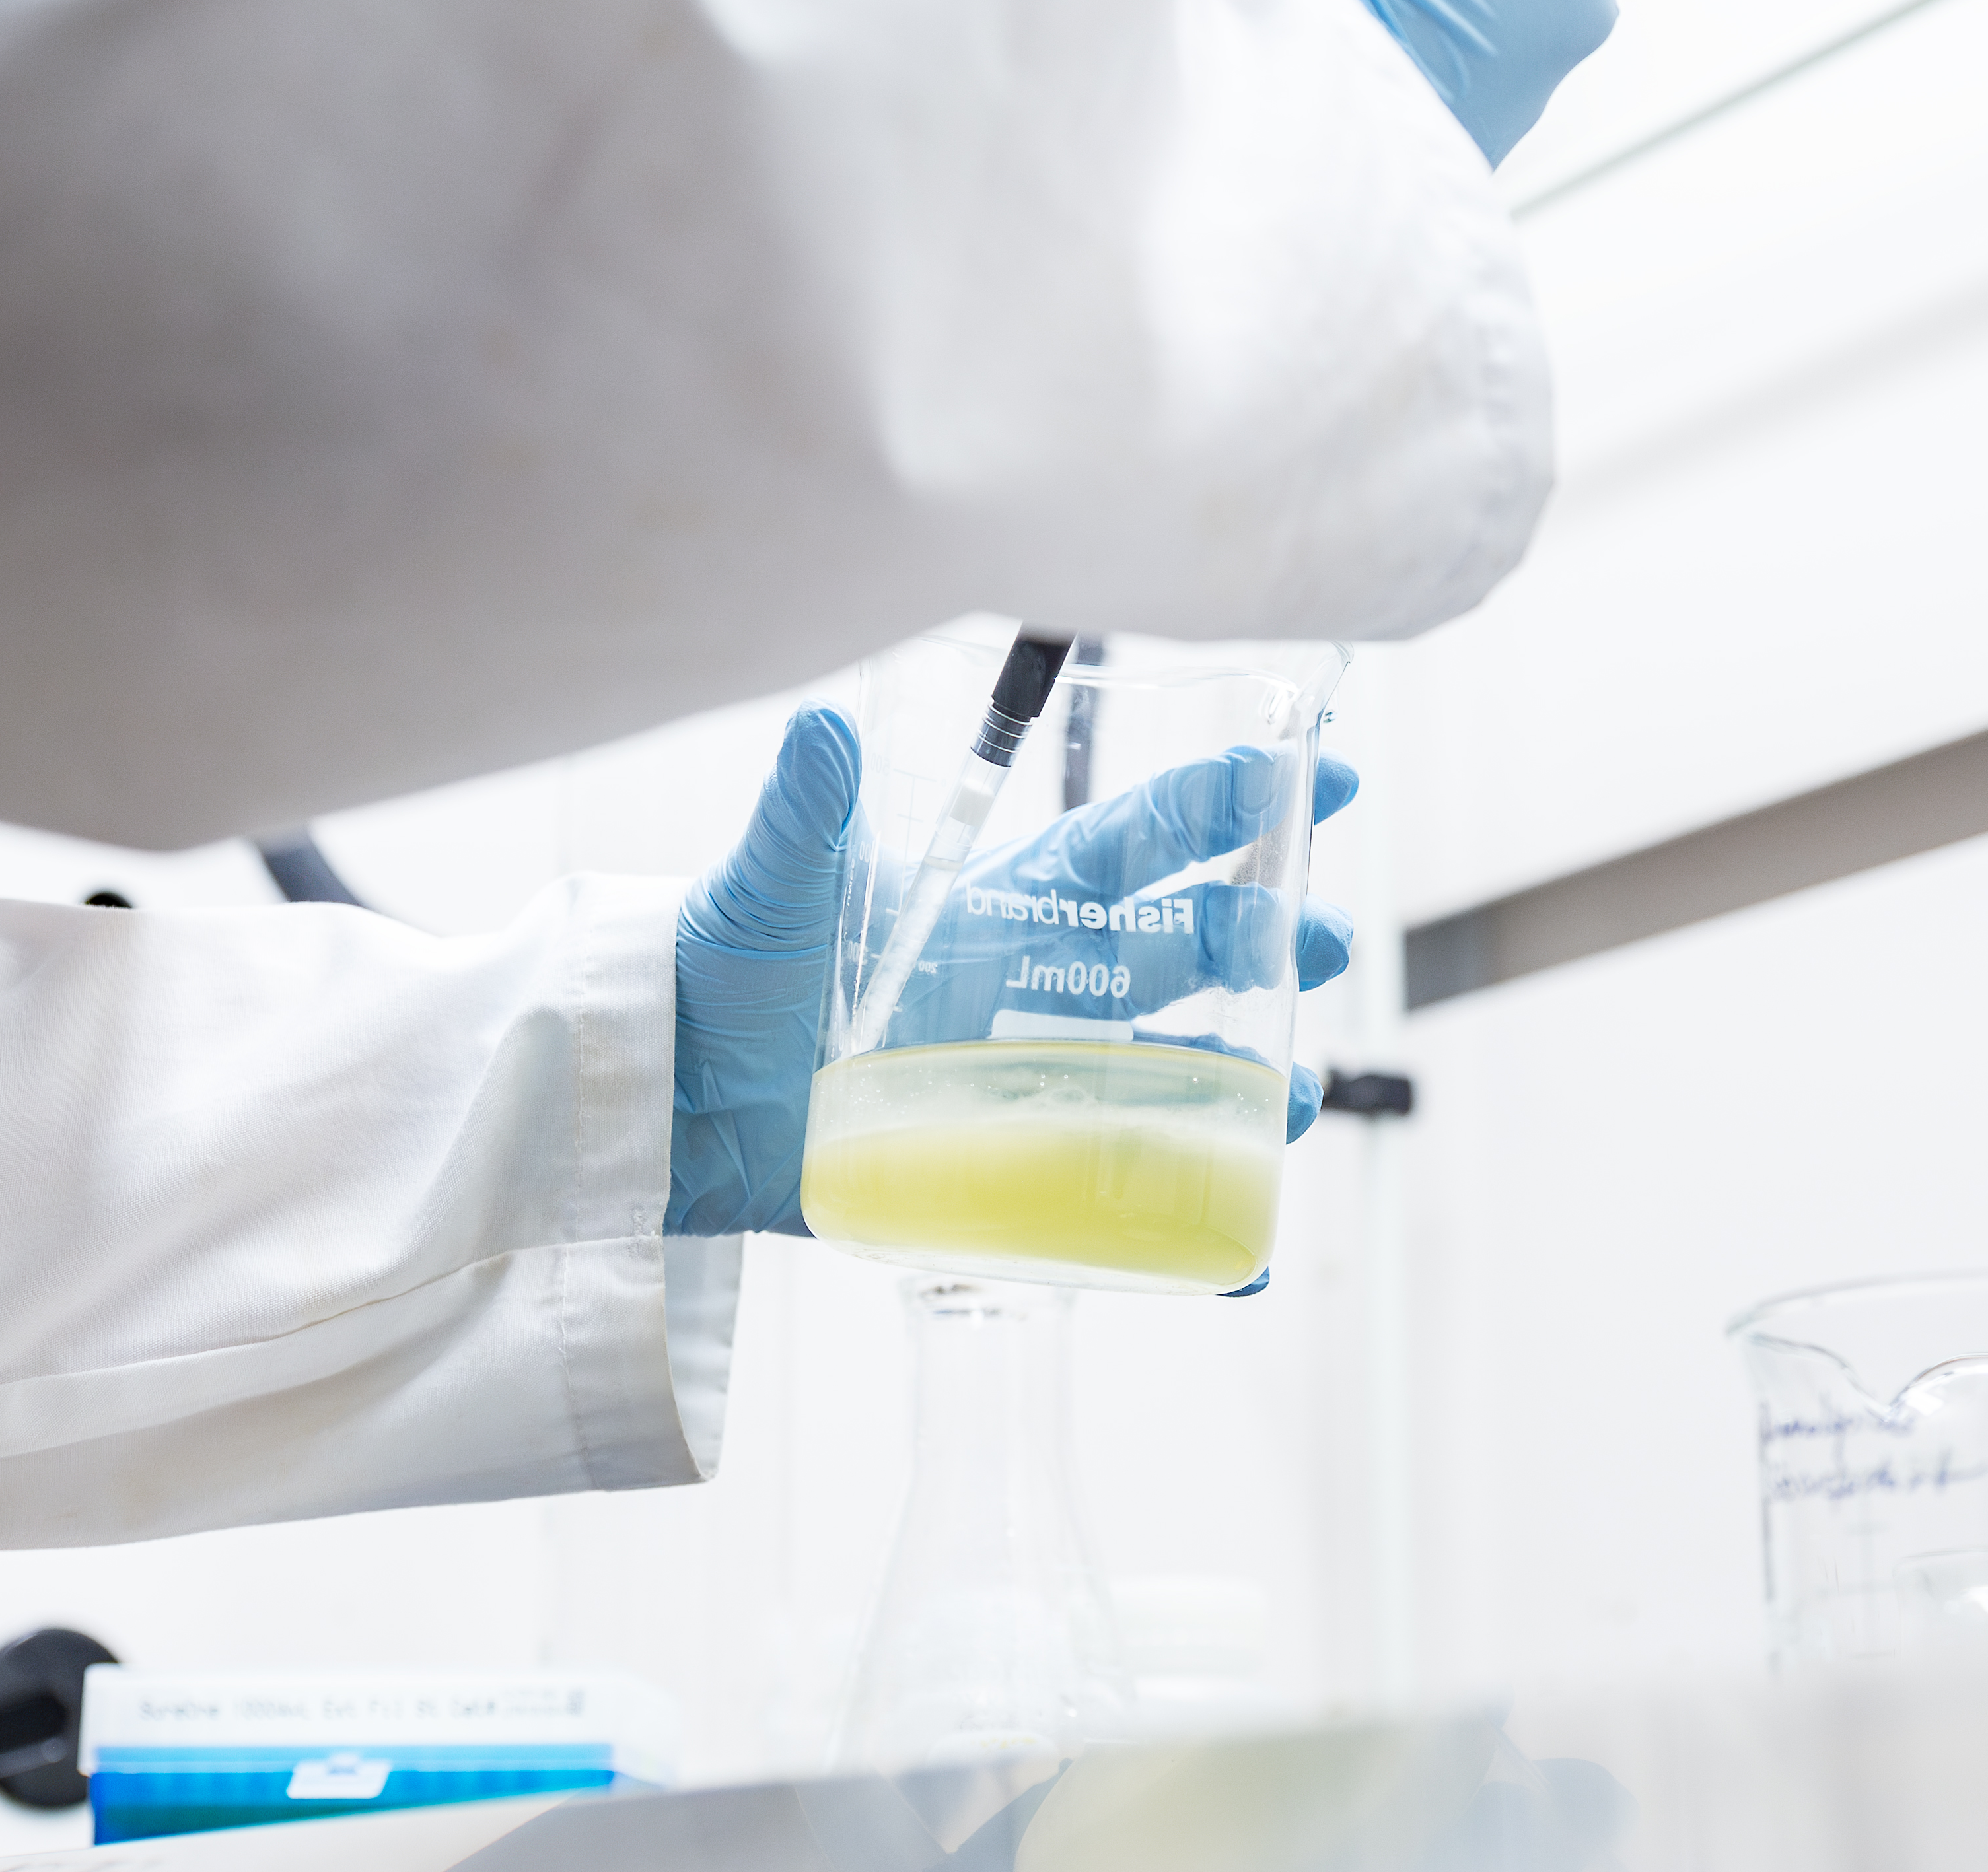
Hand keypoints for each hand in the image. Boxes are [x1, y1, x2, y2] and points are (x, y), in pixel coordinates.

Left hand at [670, 713, 1348, 1253]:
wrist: (664, 1094)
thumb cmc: (717, 967)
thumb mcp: (768, 884)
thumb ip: (807, 811)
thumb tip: (823, 729)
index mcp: (993, 904)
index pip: (1130, 848)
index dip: (1220, 810)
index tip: (1316, 774)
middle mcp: (1025, 988)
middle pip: (1172, 957)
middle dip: (1259, 942)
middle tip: (1323, 939)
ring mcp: (1019, 1085)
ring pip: (1163, 1080)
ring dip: (1239, 1089)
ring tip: (1297, 1101)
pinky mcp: (995, 1174)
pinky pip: (1106, 1207)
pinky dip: (1177, 1236)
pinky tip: (1239, 1258)